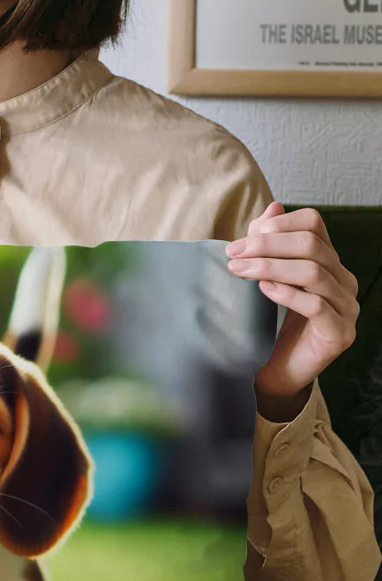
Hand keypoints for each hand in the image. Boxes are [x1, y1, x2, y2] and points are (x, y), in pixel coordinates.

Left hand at [227, 203, 358, 421]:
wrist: (275, 374)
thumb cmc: (269, 327)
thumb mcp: (265, 281)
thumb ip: (267, 247)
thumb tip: (270, 207)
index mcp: (328, 262)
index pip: (313, 224)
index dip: (277, 226)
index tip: (241, 241)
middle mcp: (343, 281)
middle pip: (311, 246)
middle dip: (267, 246)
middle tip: (233, 254)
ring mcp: (346, 307)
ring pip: (314, 272)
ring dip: (271, 267)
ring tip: (240, 270)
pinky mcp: (339, 333)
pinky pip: (317, 306)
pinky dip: (288, 294)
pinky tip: (264, 290)